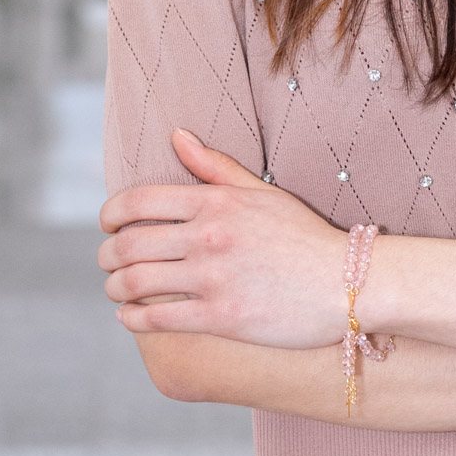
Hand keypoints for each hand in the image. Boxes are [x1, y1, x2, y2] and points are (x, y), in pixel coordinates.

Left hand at [98, 130, 352, 346]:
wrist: (348, 284)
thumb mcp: (263, 193)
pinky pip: (155, 318)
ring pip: (133, 283)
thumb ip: (216, 166)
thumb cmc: (305, 237)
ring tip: (118, 290)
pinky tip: (132, 317)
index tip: (107, 226)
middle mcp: (209, 236)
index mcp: (216, 202)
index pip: (137, 202)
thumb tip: (177, 136)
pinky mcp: (221, 316)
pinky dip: (132, 319)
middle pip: (127, 244)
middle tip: (108, 263)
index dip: (110, 215)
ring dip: (115, 288)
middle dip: (107, 256)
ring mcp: (213, 278)